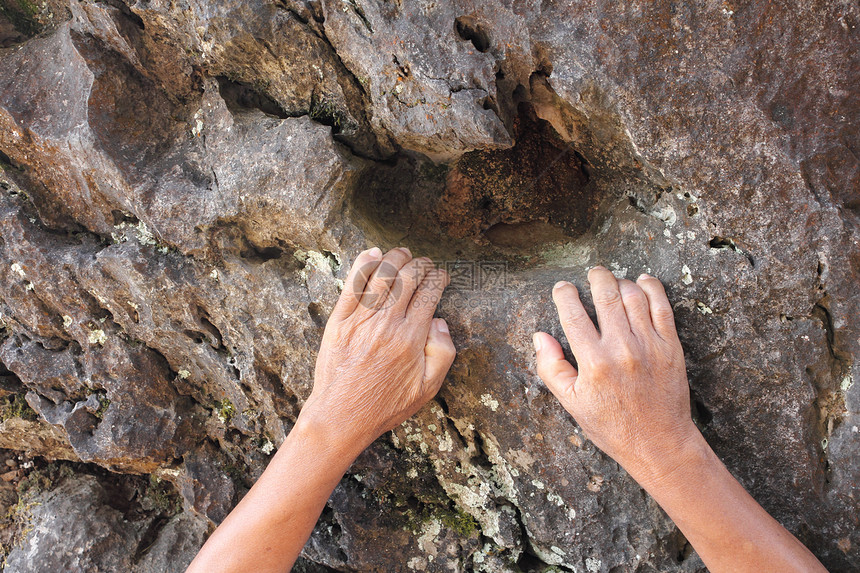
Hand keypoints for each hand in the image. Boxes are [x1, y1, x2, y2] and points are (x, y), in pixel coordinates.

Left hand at [301, 247, 455, 453]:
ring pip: (381, 274)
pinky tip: (373, 253)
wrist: (341, 417)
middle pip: (408, 278)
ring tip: (404, 252)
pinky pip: (351, 285)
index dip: (438, 279)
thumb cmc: (385, 406)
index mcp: (411, 338)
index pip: (429, 294)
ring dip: (396, 257)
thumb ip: (443, 354)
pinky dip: (363, 265)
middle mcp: (386, 324)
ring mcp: (360, 321)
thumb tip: (440, 322)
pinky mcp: (338, 322)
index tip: (441, 276)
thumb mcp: (428, 389)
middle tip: (426, 264)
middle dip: (422, 264)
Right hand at [533, 266, 697, 481]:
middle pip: (606, 296)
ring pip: (634, 296)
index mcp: (593, 363)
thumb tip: (540, 336)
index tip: (563, 288)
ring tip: (614, 281)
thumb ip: (552, 368)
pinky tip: (643, 281)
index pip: (574, 314)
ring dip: (621, 282)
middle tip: (592, 273)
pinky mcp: (670, 346)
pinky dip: (652, 288)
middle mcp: (621, 349)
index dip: (565, 294)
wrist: (659, 443)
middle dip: (596, 277)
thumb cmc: (612, 426)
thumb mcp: (572, 403)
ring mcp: (649, 345)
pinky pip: (662, 306)